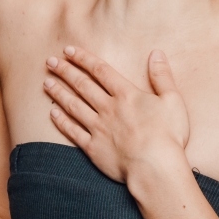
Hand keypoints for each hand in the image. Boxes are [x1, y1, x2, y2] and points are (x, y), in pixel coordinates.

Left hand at [44, 47, 189, 185]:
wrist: (155, 167)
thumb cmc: (168, 135)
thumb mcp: (172, 100)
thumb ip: (163, 76)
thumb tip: (156, 53)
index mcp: (126, 95)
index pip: (100, 71)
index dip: (83, 59)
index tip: (69, 50)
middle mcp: (108, 108)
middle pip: (82, 85)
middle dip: (65, 71)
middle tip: (50, 62)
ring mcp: (98, 128)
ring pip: (73, 106)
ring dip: (59, 92)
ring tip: (46, 82)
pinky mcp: (93, 148)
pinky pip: (73, 132)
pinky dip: (61, 121)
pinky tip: (52, 113)